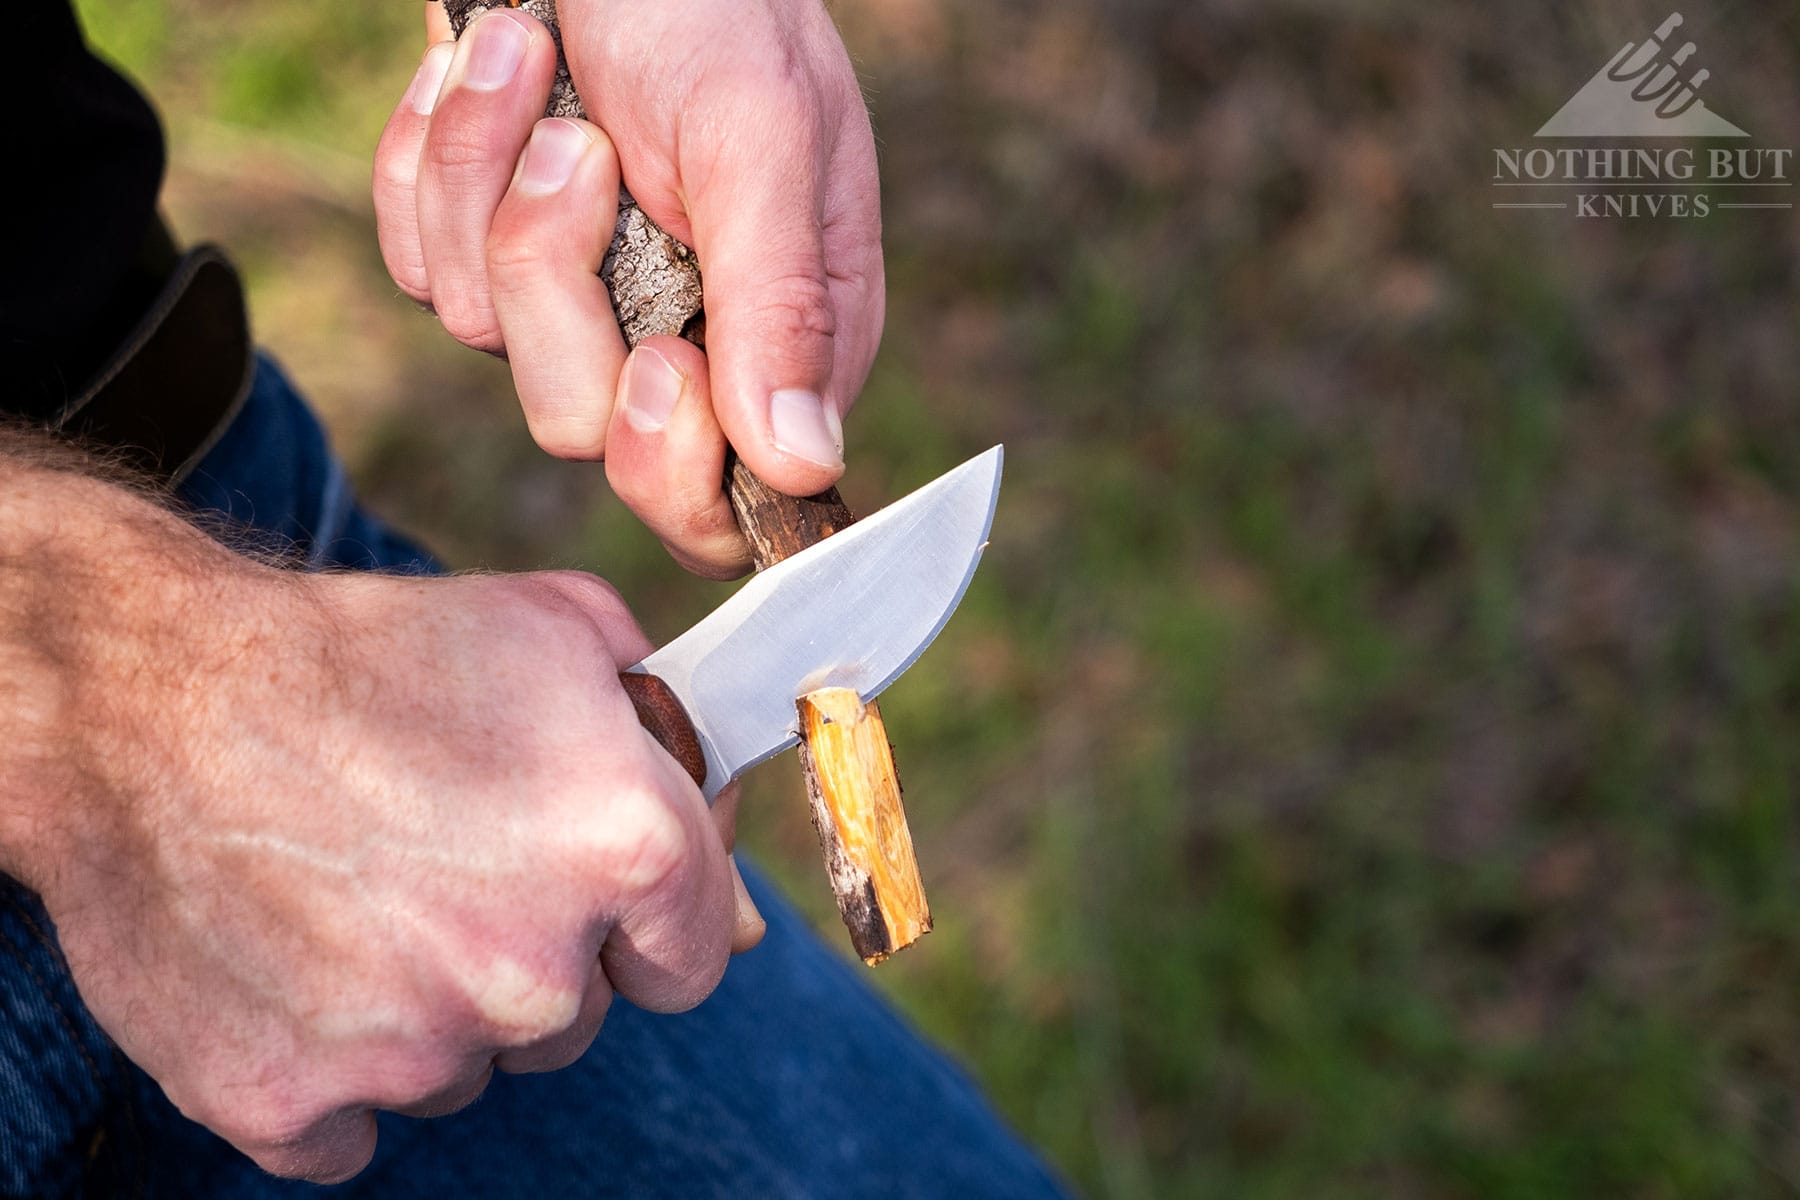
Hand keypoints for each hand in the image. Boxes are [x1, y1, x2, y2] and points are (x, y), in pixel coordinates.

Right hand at [8, 479, 760, 1181]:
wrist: (146, 696)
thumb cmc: (362, 652)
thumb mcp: (554, 628)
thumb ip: (670, 746)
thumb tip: (729, 900)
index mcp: (624, 848)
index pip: (695, 955)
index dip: (649, 924)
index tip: (598, 898)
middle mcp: (535, 971)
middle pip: (576, 1016)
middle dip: (532, 954)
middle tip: (441, 864)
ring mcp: (412, 1050)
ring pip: (465, 1066)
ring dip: (429, 1005)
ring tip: (353, 895)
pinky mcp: (290, 1103)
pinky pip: (353, 1124)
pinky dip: (330, 1065)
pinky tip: (295, 966)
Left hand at [374, 0, 883, 577]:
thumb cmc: (712, 5)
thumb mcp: (762, 139)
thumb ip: (783, 304)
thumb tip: (805, 465)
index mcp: (782, 337)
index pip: (724, 506)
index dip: (674, 466)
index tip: (664, 357)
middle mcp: (681, 337)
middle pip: (578, 425)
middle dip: (556, 278)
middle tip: (584, 153)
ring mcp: (574, 299)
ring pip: (484, 332)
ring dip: (487, 178)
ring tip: (534, 63)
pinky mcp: (483, 253)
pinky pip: (415, 264)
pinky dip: (431, 157)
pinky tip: (488, 71)